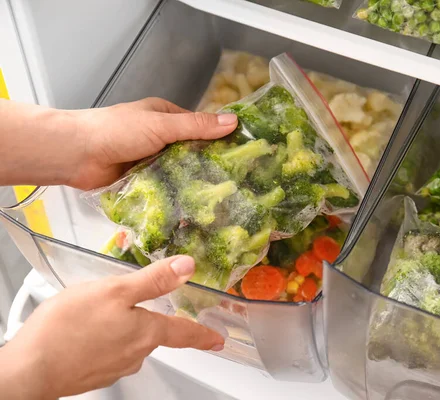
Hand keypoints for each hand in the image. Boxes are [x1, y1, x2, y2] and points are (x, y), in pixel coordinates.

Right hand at [0, 255, 224, 399]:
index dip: (203, 335)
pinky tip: (82, 331)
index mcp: (146, 333)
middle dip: (147, 320)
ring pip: (128, 343)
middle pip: (152, 334)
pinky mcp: (92, 374)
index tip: (217, 340)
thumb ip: (154, 280)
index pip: (185, 334)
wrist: (28, 371)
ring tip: (97, 315)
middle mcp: (135, 354)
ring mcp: (113, 368)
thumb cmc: (68, 328)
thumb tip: (187, 267)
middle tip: (130, 306)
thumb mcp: (115, 291)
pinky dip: (100, 340)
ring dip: (120, 329)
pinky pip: (106, 352)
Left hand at [68, 98, 237, 189]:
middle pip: (192, 152)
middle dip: (209, 165)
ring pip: (180, 172)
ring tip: (224, 200)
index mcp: (165, 117)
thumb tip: (234, 121)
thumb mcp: (161, 124)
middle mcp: (160, 138)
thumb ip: (196, 126)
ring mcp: (152, 161)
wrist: (76, 154)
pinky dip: (177, 196)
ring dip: (193, 183)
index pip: (201, 127)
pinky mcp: (143, 182)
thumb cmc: (117, 131)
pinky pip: (166, 189)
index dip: (220, 139)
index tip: (244, 154)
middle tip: (239, 182)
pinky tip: (197, 208)